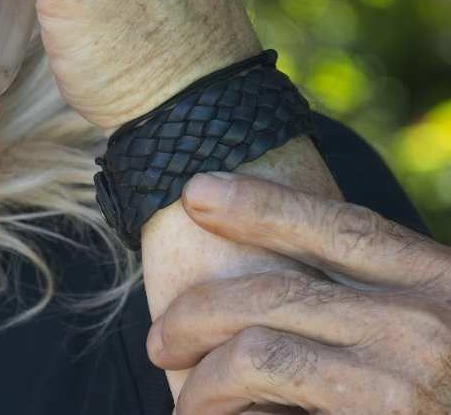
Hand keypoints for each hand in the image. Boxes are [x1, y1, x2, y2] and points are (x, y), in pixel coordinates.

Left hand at [147, 171, 450, 413]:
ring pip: (257, 352)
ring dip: (204, 380)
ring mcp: (401, 380)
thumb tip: (273, 295)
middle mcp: (426, 323)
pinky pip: (271, 404)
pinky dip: (228, 413)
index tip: (195, 191)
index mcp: (445, 284)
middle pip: (276, 292)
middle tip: (161, 341)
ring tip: (188, 406)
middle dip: (198, 311)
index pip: (343, 226)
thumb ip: (380, 307)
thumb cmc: (446, 389)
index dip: (264, 204)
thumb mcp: (437, 333)